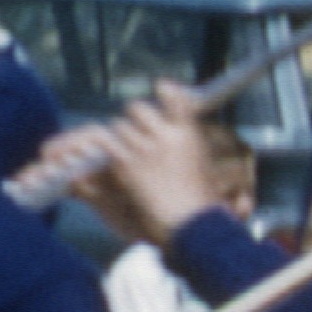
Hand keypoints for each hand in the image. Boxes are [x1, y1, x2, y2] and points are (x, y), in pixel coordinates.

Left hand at [98, 84, 235, 238]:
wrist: (191, 224)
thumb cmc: (204, 203)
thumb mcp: (206, 168)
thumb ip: (187, 149)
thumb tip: (177, 139)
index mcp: (190, 134)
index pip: (175, 99)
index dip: (166, 91)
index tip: (163, 87)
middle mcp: (166, 136)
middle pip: (138, 109)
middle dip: (135, 118)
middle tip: (137, 132)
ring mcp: (144, 149)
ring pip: (119, 127)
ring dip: (119, 137)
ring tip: (123, 152)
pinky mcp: (126, 164)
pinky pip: (107, 144)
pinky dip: (106, 149)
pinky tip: (110, 158)